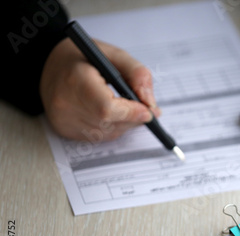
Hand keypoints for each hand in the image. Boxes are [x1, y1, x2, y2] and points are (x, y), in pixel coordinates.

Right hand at [40, 38, 160, 140]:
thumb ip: (137, 74)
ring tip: (127, 107)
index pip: (106, 108)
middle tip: (145, 108)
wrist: (49, 64)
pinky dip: (112, 128)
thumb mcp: (113, 54)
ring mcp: (63, 120)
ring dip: (125, 124)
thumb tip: (151, 103)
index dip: (131, 112)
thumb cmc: (83, 58)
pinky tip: (112, 114)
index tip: (148, 109)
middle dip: (133, 118)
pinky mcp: (64, 130)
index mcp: (75, 80)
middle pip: (110, 123)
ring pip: (108, 133)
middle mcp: (65, 104)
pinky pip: (99, 137)